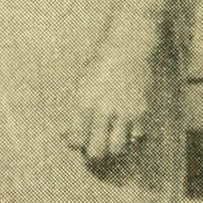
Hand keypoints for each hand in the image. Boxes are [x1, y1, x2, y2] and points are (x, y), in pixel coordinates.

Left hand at [68, 24, 156, 164]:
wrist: (128, 49)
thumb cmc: (100, 67)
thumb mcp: (80, 85)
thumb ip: (72, 112)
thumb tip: (62, 134)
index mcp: (83, 104)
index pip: (75, 141)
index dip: (77, 143)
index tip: (81, 137)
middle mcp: (102, 111)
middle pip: (96, 153)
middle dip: (94, 153)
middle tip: (96, 144)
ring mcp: (123, 113)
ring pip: (117, 150)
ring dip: (114, 146)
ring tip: (112, 136)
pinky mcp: (141, 112)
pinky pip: (135, 137)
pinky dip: (132, 135)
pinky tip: (128, 124)